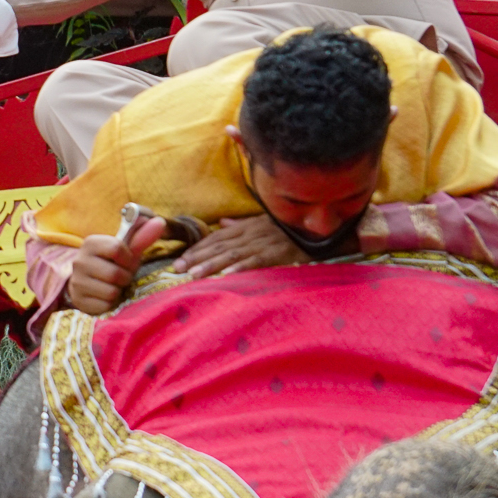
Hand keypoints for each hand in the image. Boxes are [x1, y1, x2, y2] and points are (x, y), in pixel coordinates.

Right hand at [67, 217, 164, 315]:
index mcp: (91, 243)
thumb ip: (142, 237)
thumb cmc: (112, 263)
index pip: (116, 248)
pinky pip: (105, 305)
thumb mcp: (126, 250)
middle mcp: (79, 261)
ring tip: (112, 286)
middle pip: (115, 273)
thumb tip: (160, 221)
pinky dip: (110, 304)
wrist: (88, 283)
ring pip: (111, 291)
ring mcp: (77, 281)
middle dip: (124, 277)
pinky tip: (104, 297)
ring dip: (118, 292)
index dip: (127, 258)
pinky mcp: (79, 300)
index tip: (125, 261)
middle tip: (119, 277)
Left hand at [172, 215, 309, 279]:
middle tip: (177, 269)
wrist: (321, 227)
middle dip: (196, 257)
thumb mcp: (263, 222)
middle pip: (219, 245)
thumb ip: (241, 225)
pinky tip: (228, 275)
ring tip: (194, 275)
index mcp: (247, 226)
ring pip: (232, 253)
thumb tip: (222, 223)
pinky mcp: (279, 252)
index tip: (180, 259)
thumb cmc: (290, 227)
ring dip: (212, 264)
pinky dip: (242, 267)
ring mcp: (264, 242)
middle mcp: (251, 232)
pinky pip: (257, 260)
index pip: (216, 237)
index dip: (197, 248)